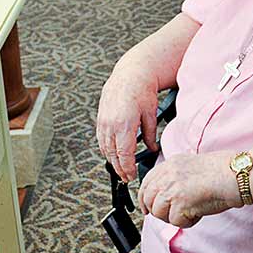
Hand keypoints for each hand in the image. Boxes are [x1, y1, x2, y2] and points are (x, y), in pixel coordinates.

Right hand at [96, 58, 158, 182]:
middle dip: (119, 168)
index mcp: (125, 125)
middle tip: (126, 176)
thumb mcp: (151, 114)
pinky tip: (113, 153)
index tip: (131, 176)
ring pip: (105, 148)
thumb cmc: (142, 92)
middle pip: (112, 155)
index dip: (127, 168)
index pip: (124, 155)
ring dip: (112, 160)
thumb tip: (153, 150)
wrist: (130, 75)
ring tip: (120, 168)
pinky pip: (101, 139)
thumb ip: (151, 135)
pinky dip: (106, 149)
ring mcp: (103, 122)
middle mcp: (111, 124)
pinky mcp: (100, 119)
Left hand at [138, 151, 240, 227]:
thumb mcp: (194, 166)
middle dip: (159, 211)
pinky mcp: (180, 202)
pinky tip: (199, 212)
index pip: (147, 182)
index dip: (145, 198)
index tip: (148, 208)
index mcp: (172, 163)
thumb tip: (166, 196)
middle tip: (174, 214)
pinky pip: (175, 222)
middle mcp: (169, 173)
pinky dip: (188, 222)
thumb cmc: (225, 171)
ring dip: (174, 217)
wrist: (238, 174)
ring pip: (159, 213)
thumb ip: (177, 177)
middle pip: (148, 199)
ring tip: (192, 210)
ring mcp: (173, 187)